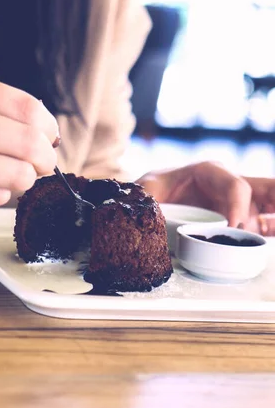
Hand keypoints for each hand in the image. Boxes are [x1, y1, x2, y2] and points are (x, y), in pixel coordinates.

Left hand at [137, 161, 274, 235]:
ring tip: (273, 226)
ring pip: (269, 203)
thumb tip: (150, 210)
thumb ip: (147, 197)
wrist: (152, 199)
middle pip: (266, 188)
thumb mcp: (146, 190)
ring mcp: (239, 204)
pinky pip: (265, 224)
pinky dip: (272, 228)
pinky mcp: (242, 221)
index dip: (239, 206)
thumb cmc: (153, 190)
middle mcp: (230, 185)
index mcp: (210, 172)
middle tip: (269, 220)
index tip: (233, 227)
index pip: (236, 185)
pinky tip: (270, 235)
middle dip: (274, 198)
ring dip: (274, 216)